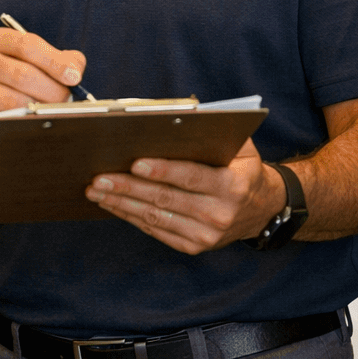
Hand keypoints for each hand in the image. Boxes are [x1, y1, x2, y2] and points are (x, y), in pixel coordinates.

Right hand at [0, 29, 86, 116]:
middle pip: (22, 74)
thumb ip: (57, 59)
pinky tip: (33, 124)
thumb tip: (75, 70)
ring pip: (12, 101)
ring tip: (53, 113)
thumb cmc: (9, 73)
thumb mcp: (29, 57)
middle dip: (52, 91)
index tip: (75, 77)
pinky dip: (20, 123)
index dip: (54, 62)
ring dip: (38, 110)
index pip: (27, 45)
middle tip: (67, 101)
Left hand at [85, 138, 284, 254]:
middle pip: (166, 199)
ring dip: (122, 204)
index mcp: (232, 186)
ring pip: (155, 217)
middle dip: (129, 188)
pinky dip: (131, 217)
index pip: (191, 178)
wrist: (261, 209)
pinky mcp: (193, 246)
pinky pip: (156, 230)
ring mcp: (205, 235)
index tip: (135, 163)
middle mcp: (219, 214)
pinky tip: (113, 204)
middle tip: (100, 178)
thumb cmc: (243, 169)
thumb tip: (183, 112)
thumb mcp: (242, 146)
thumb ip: (216, 130)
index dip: (162, 170)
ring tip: (97, 191)